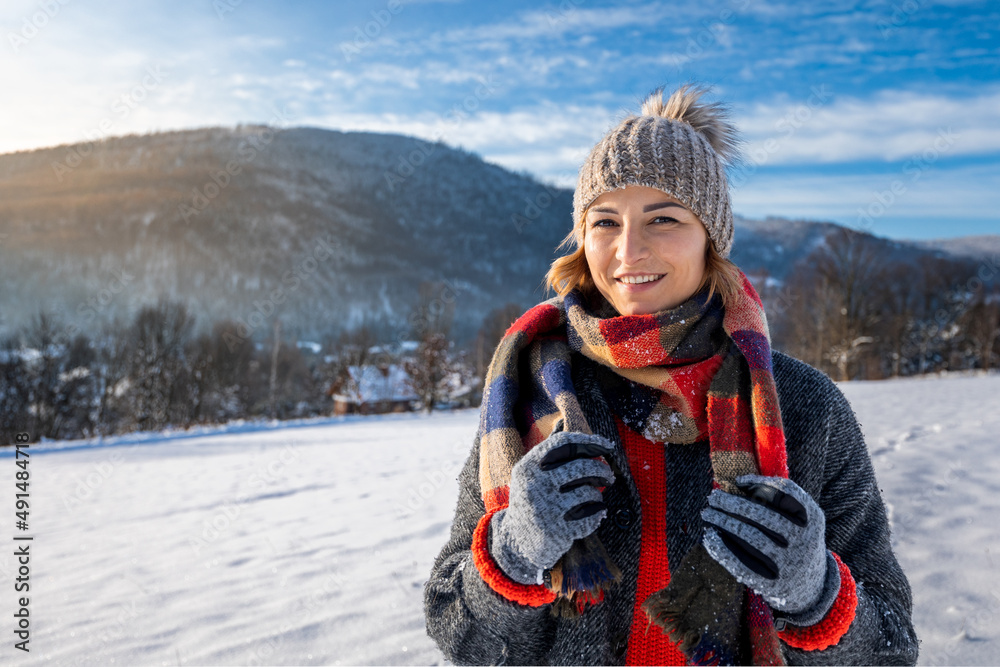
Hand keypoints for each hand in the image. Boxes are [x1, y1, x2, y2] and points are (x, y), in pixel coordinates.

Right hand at [490, 430, 615, 584]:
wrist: (516, 542)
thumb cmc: (530, 501)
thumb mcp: (530, 475)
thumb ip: (549, 454)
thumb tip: (567, 424)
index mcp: (528, 467)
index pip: (563, 443)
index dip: (589, 441)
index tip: (607, 445)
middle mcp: (535, 485)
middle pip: (580, 467)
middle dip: (602, 470)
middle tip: (610, 476)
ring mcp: (545, 509)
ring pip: (588, 493)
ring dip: (598, 494)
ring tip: (596, 497)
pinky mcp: (557, 531)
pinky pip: (590, 517)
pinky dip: (598, 514)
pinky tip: (597, 514)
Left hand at [701, 475, 835, 618]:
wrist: (811, 587)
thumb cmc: (795, 541)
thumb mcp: (800, 520)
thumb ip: (778, 502)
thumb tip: (737, 483)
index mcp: (812, 518)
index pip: (786, 492)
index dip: (760, 483)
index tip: (738, 481)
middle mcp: (802, 539)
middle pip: (761, 514)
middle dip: (732, 503)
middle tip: (713, 497)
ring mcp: (788, 562)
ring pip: (749, 536)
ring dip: (723, 521)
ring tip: (707, 513)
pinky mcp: (772, 582)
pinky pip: (742, 562)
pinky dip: (723, 548)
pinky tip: (710, 537)